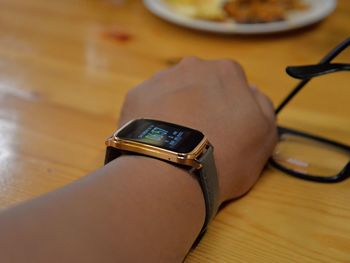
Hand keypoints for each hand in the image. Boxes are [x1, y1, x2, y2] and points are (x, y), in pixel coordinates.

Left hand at [119, 57, 277, 203]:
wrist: (171, 172)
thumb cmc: (226, 155)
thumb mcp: (264, 135)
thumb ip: (263, 105)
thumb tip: (251, 91)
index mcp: (226, 72)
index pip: (231, 82)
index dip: (228, 106)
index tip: (224, 128)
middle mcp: (192, 66)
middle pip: (200, 84)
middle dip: (201, 103)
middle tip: (198, 135)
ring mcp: (160, 79)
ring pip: (173, 91)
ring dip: (175, 108)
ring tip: (174, 140)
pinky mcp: (136, 95)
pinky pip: (149, 103)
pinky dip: (153, 116)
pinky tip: (156, 138)